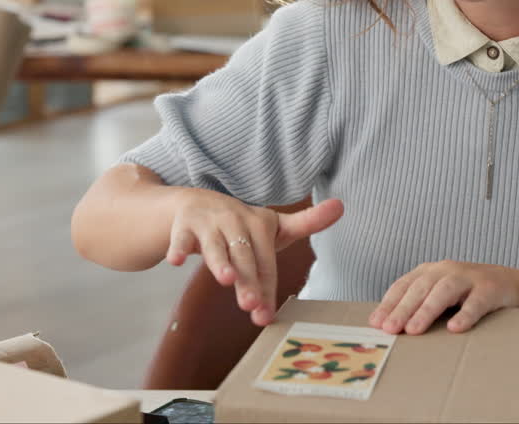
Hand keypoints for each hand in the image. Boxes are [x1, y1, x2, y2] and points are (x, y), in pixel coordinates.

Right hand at [165, 189, 343, 325]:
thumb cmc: (242, 225)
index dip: (268, 287)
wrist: (197, 203)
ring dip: (220, 262)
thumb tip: (342, 204)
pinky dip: (178, 248)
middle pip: (245, 257)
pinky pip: (180, 239)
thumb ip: (307, 221)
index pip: (267, 261)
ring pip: (216, 247)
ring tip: (226, 280)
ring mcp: (210, 223)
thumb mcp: (273, 225)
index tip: (266, 315)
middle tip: (252, 306)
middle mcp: (236, 221)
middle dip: (248, 282)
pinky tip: (176, 261)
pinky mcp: (185, 226)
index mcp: (260, 223)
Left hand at [369, 261, 518, 334]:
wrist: (510, 283)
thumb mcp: (439, 294)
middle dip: (403, 308)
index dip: (389, 303)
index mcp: (430, 271)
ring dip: (427, 310)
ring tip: (414, 329)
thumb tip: (386, 326)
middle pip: (420, 287)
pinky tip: (454, 328)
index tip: (376, 323)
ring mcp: (469, 277)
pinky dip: (465, 314)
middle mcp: (446, 270)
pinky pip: (476, 302)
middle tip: (390, 329)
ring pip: (444, 291)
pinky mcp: (490, 289)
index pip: (404, 285)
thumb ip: (417, 305)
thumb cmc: (466, 293)